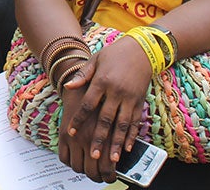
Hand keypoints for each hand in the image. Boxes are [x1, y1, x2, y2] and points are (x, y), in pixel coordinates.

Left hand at [61, 39, 150, 180]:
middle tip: (93, 155)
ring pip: (123, 125)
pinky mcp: (140, 102)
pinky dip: (133, 136)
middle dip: (99, 138)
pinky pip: (136, 122)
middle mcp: (116, 92)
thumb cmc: (114, 54)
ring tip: (113, 159)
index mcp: (102, 81)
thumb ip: (82, 75)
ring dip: (118, 143)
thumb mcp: (95, 60)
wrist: (141, 50)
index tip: (71, 132)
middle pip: (106, 119)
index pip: (88, 104)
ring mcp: (130, 98)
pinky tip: (129, 148)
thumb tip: (68, 86)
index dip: (79, 119)